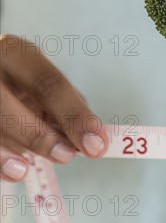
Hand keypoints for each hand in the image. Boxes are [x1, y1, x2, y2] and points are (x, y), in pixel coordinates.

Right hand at [0, 35, 107, 181]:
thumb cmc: (12, 80)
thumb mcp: (34, 79)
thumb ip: (58, 102)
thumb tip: (87, 134)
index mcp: (15, 53)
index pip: (49, 84)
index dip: (74, 116)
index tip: (96, 143)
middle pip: (12, 105)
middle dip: (41, 136)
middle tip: (67, 155)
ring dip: (12, 150)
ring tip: (26, 169)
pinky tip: (12, 169)